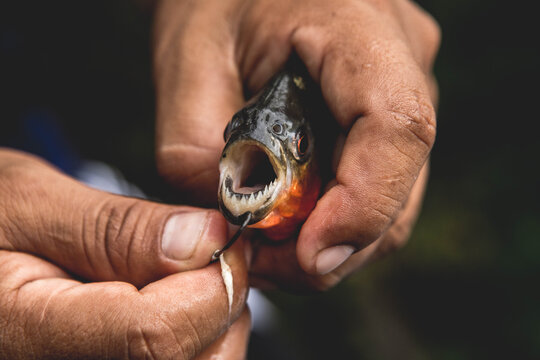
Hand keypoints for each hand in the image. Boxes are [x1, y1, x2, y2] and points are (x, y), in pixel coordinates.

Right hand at [0, 149, 249, 358]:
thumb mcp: (27, 203)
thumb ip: (115, 229)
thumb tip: (205, 238)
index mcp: (28, 340)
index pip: (156, 338)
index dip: (212, 284)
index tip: (224, 238)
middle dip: (221, 306)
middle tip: (206, 255)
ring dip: (212, 322)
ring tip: (180, 275)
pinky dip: (196, 335)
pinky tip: (171, 302)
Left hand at [153, 0, 438, 289]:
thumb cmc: (214, 2)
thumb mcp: (186, 64)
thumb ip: (195, 151)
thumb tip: (235, 227)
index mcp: (356, 26)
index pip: (396, 126)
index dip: (362, 206)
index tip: (307, 253)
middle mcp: (402, 60)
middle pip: (399, 185)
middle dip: (332, 243)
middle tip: (263, 261)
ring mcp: (404, 89)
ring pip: (392, 199)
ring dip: (331, 239)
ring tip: (267, 243)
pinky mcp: (387, 116)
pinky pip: (375, 185)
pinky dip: (334, 220)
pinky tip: (289, 219)